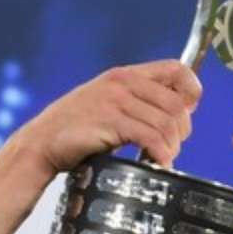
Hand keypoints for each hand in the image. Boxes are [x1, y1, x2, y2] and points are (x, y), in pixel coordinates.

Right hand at [19, 60, 202, 173]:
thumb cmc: (77, 129)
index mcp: (125, 75)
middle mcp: (123, 83)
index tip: (188, 112)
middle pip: (177, 103)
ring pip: (166, 123)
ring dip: (171, 146)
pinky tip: (158, 164)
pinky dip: (161, 154)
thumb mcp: (108, 103)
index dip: (191, 90)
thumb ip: (138, 101)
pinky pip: (150, 137)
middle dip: (182, 130)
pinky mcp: (109, 122)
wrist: (41, 143)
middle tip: (172, 146)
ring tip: (163, 158)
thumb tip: (179, 113)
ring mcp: (115, 101)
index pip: (177, 69)